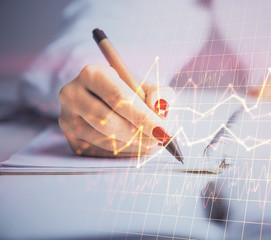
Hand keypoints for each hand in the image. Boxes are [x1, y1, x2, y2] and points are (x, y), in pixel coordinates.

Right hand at [59, 64, 174, 156]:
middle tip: (159, 140)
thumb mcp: (148, 87)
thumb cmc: (131, 93)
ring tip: (151, 143)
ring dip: (133, 146)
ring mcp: (67, 119)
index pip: (119, 97)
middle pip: (108, 121)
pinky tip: (136, 147)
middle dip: (138, 134)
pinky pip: (100, 153)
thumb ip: (161, 93)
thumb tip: (159, 107)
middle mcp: (73, 94)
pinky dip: (123, 154)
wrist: (106, 101)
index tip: (163, 131)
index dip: (142, 116)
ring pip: (103, 140)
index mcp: (93, 74)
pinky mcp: (70, 140)